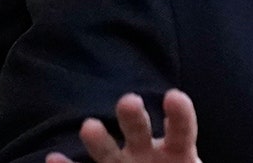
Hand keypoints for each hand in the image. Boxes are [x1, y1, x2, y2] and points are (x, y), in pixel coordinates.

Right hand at [46, 89, 201, 162]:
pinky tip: (52, 159)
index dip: (180, 114)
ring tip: (91, 126)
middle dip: (134, 117)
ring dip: (99, 139)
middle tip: (129, 101)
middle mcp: (146, 153)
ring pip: (108, 149)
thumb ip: (200, 162)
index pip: (182, 129)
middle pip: (140, 130)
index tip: (175, 96)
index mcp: (178, 152)